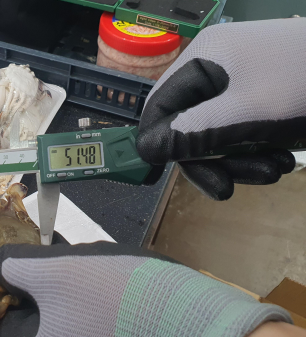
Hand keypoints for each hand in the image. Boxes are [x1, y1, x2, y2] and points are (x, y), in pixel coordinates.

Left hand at [0, 242, 290, 336]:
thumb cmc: (122, 306)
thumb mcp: (55, 274)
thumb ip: (14, 267)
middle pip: (28, 320)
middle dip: (31, 281)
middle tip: (36, 249)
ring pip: (64, 317)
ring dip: (67, 284)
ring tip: (84, 257)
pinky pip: (93, 322)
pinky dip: (94, 296)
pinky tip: (112, 274)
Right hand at [138, 18, 305, 199]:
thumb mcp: (248, 114)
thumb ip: (193, 132)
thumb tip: (145, 149)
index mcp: (204, 60)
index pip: (158, 107)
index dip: (160, 143)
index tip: (173, 175)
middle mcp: (214, 69)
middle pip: (186, 125)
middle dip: (209, 160)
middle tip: (229, 188)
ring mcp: (237, 83)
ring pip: (214, 134)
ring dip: (236, 161)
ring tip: (273, 171)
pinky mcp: (258, 98)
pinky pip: (238, 132)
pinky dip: (253, 152)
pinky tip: (280, 160)